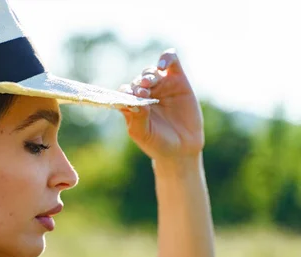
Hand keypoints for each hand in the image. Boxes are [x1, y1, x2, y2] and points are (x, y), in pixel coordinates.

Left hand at [118, 48, 203, 163]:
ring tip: (149, 83)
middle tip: (142, 92)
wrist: (182, 148)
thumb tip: (137, 101)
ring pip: (150, 72)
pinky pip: (171, 61)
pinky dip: (166, 58)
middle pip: (137, 81)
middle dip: (138, 85)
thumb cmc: (157, 143)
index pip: (124, 91)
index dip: (126, 92)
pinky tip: (162, 65)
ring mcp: (161, 86)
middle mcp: (145, 93)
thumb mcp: (142, 134)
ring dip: (148, 75)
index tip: (130, 98)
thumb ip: (137, 118)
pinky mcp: (178, 80)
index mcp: (132, 104)